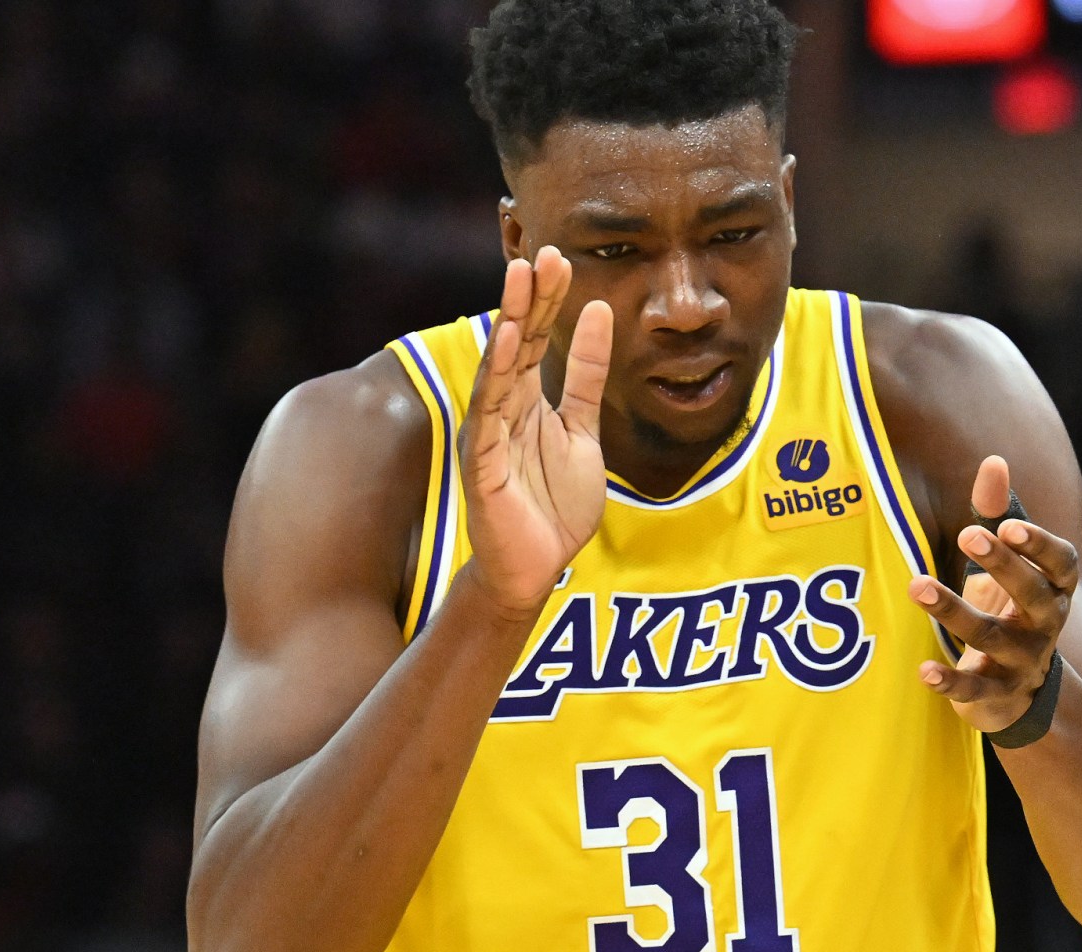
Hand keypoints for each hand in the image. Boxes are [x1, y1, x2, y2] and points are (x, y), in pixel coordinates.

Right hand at [456, 247, 613, 621]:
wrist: (536, 568)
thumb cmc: (553, 503)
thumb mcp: (582, 430)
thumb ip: (585, 377)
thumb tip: (599, 314)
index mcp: (527, 400)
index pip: (535, 340)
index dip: (548, 301)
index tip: (560, 259)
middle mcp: (503, 409)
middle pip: (514, 343)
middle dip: (528, 299)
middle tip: (541, 254)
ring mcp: (489, 434)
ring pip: (498, 369)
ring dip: (508, 323)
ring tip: (519, 280)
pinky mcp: (482, 463)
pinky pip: (489, 415)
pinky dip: (495, 379)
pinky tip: (503, 346)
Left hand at [906, 455, 1078, 731]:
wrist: (1020, 692)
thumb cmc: (1010, 608)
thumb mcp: (1007, 564)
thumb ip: (1000, 516)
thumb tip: (994, 460)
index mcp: (1054, 590)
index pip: (1061, 564)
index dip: (1040, 545)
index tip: (1009, 524)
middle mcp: (1045, 625)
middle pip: (1031, 594)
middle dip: (1002, 565)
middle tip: (966, 533)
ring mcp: (1021, 662)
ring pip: (992, 637)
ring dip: (954, 611)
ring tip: (917, 584)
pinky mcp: (995, 695)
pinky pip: (973, 689)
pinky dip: (949, 681)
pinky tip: (923, 670)